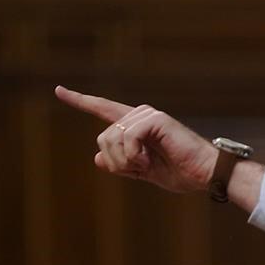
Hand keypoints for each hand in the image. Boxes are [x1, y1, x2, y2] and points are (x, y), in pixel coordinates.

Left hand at [53, 85, 216, 193]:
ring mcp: (148, 115)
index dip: (80, 100)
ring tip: (147, 166)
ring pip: (112, 138)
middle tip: (139, 170)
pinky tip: (148, 162)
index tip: (59, 90)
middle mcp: (140, 115)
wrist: (205, 174)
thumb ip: (121, 164)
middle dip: (117, 162)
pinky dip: (133, 156)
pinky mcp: (155, 119)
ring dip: (126, 161)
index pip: (103, 109)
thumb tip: (98, 157)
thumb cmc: (181, 172)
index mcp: (136, 125)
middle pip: (103, 137)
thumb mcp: (143, 172)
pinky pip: (126, 138)